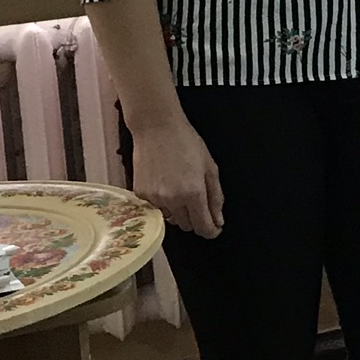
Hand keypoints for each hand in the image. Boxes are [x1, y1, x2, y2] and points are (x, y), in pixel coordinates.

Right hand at [129, 116, 224, 238]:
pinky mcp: (140, 195)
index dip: (211, 231)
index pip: (203, 227)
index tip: (214, 229)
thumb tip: (218, 221)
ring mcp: (154, 199)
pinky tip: (165, 183)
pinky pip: (156, 208)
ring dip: (178, 211)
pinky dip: (163, 202)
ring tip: (180, 186)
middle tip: (198, 200)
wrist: (157, 128)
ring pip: (171, 218)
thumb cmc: (187, 143)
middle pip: (187, 225)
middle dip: (196, 219)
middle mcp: (172, 200)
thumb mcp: (210, 168)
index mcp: (193, 193)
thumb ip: (216, 197)